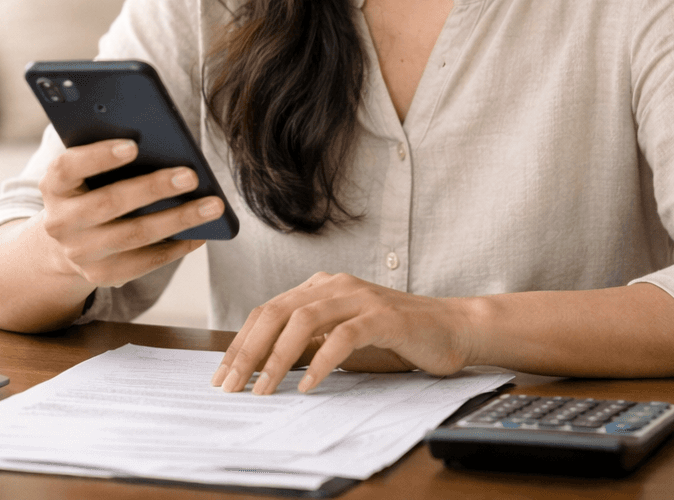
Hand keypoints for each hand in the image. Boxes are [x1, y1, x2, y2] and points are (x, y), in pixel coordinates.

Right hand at [38, 139, 225, 289]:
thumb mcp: (85, 172)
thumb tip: (162, 145)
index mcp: (54, 186)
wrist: (68, 241)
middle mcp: (60, 222)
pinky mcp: (102, 275)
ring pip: (134, 235)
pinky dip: (176, 246)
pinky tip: (201, 233)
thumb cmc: (89, 190)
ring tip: (212, 205)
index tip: (134, 145)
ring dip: (178, 219)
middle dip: (153, 188)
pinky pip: (145, 262)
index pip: (68, 167)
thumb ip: (109, 157)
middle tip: (192, 176)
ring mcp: (80, 253)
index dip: (99, 156)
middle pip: (109, 203)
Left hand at [210, 272, 478, 394]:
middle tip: (231, 385)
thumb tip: (263, 364)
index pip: (267, 310)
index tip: (223, 375)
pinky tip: (309, 385)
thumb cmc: (396, 335)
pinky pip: (343, 336)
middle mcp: (335, 285)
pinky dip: (322, 362)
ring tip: (263, 389)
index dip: (241, 342)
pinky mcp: (383, 316)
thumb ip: (309, 341)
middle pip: (277, 312)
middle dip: (249, 352)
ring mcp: (359, 297)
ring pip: (304, 321)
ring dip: (277, 358)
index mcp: (321, 286)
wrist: (451, 327)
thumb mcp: (342, 335)